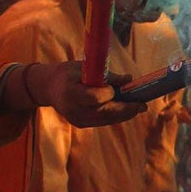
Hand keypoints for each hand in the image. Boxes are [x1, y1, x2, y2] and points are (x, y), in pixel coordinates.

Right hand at [24, 59, 146, 128]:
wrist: (47, 88)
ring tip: (139, 107)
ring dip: (125, 114)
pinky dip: (116, 116)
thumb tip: (129, 79)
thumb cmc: (68, 74)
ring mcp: (77, 119)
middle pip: (104, 113)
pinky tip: (127, 110)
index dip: (108, 94)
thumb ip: (105, 75)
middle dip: (125, 109)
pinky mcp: (81, 124)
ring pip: (106, 120)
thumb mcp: (83, 68)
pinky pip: (102, 121)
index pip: (94, 98)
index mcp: (70, 92)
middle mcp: (73, 109)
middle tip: (142, 105)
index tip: (116, 87)